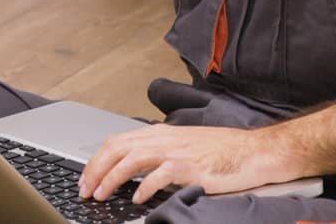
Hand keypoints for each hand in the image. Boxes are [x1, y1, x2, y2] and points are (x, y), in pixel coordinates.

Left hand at [77, 124, 298, 205]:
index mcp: (160, 134)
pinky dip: (145, 188)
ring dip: (112, 178)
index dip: (97, 160)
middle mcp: (164, 139)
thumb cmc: (220, 151)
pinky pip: (160, 176)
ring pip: (132, 159)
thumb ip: (158, 155)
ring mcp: (176, 152)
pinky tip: (138, 200)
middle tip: (85, 189)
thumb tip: (133, 171)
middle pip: (118, 148)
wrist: (250, 152)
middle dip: (96, 169)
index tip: (86, 178)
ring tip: (102, 194)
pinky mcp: (190, 167)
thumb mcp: (182, 147)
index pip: (118, 141)